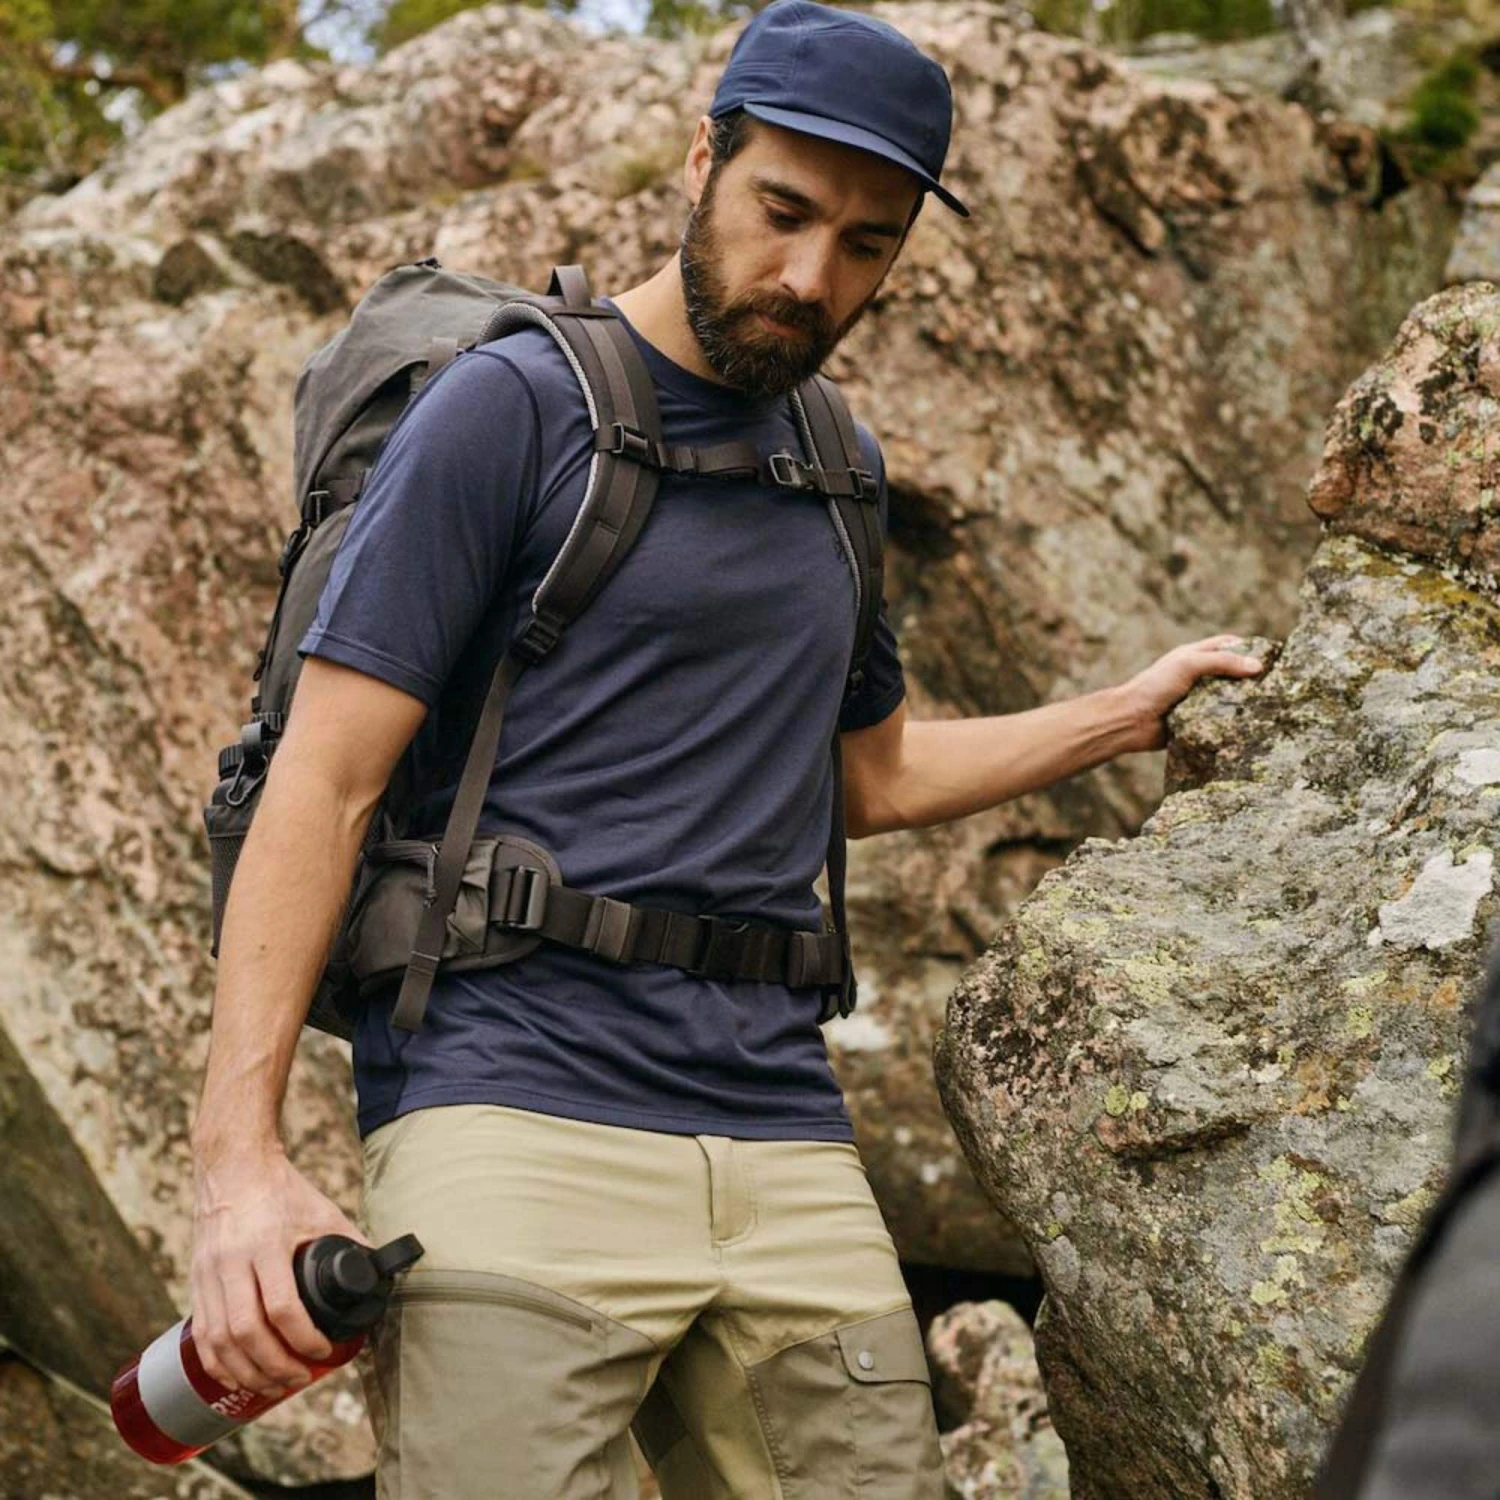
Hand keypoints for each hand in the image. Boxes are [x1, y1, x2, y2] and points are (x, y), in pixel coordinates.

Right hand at [189, 1145, 370, 1397]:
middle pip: (247, 1332)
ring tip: (273, 1386)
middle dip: (275, 1366)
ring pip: (218, 1340)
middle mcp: (231, 1262)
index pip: (282, 1307)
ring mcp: (208, 1273)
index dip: (304, 1339)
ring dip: (245, 1373)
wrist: (233, 1165)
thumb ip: (351, 1241)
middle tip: (300, 1380)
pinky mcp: (196, 1281)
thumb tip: (379, 1274)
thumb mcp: (322, 1210)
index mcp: (266, 1244)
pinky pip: (200, 1334)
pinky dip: (217, 1363)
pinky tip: (236, 1376)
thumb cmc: (281, 1189)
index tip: (324, 1352)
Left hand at [1117, 633, 1266, 752]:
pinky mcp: (1197, 722)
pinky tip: (1255, 727)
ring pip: (1229, 699)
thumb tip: (1258, 667)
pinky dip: (1234, 723)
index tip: (1276, 656)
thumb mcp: (1189, 665)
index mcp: (1195, 657)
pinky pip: (1220, 721)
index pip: (1229, 647)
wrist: (1130, 721)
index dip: (1250, 649)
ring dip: (1246, 703)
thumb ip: (1222, 662)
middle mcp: (1198, 677)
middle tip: (1281, 686)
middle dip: (1253, 679)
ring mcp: (1198, 700)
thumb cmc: (1155, 686)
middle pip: (1233, 674)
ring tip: (1275, 707)